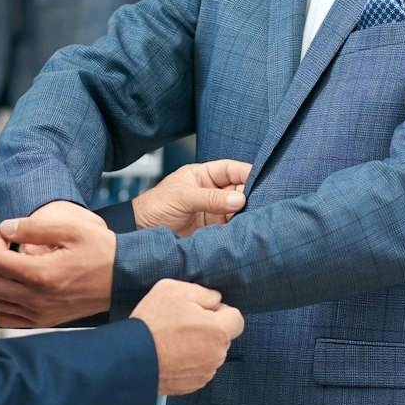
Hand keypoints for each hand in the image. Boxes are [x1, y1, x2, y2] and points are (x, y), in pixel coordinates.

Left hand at [0, 201, 117, 327]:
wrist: (124, 278)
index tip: (5, 231)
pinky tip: (12, 283)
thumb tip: (5, 229)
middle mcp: (35, 300)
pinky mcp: (42, 322)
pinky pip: (4, 317)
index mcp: (41, 275)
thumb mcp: (72, 228)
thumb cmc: (101, 250)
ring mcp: (38, 314)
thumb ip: (33, 227)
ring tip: (4, 261)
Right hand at [130, 278, 244, 395]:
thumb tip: (215, 300)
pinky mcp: (190, 386)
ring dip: (198, 346)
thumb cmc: (153, 322)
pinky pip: (197, 368)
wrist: (129, 359)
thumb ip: (204, 293)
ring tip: (172, 340)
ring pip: (209, 353)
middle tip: (181, 323)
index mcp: (219, 332)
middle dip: (208, 328)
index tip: (201, 310)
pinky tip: (168, 355)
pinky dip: (187, 362)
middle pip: (222, 337)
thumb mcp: (175, 290)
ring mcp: (204, 373)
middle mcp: (217, 356)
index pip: (237, 319)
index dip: (221, 311)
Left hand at [133, 159, 250, 235]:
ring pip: (239, 208)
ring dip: (248, 211)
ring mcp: (214, 211)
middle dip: (251, 193)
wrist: (141, 235)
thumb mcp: (182, 197)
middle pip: (239, 189)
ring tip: (257, 215)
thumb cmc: (155, 208)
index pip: (230, 169)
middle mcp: (212, 192)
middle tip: (264, 200)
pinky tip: (248, 227)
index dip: (246, 172)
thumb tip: (239, 200)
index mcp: (203, 175)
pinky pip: (232, 226)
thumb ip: (210, 198)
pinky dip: (241, 227)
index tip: (261, 178)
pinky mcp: (214, 230)